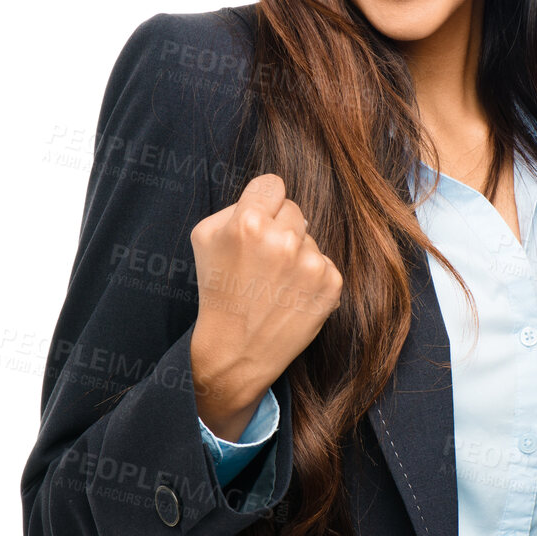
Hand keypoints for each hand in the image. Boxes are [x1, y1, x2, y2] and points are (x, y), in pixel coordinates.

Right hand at [189, 173, 343, 435]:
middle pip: (294, 209)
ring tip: (273, 284)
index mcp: (248, 222)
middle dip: (279, 228)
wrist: (236, 351)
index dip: (263, 202)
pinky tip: (290, 296)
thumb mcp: (205, 238)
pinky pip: (324, 262)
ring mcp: (310, 263)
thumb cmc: (218, 290)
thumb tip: (269, 197)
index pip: (272, 184)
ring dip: (296, 254)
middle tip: (261, 262)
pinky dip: (311, 278)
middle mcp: (283, 239)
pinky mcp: (331, 285)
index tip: (257, 220)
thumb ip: (234, 206)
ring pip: (309, 238)